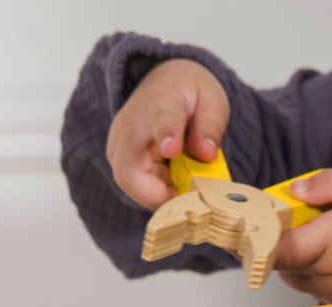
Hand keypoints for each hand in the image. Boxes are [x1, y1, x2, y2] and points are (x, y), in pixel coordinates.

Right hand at [106, 59, 229, 209]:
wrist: (161, 84)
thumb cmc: (187, 94)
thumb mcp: (211, 100)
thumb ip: (211, 125)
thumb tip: (207, 154)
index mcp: (161, 104)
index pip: (161, 119)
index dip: (166, 135)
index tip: (171, 148)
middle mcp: (131, 128)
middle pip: (130, 173)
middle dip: (162, 196)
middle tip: (192, 197)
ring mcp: (120, 148)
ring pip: (134, 189)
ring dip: (164, 196)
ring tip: (187, 182)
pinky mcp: (121, 164)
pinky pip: (140, 191)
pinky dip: (161, 194)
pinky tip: (176, 181)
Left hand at [273, 170, 331, 302]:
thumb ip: (328, 184)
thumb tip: (296, 190)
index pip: (280, 250)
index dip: (263, 240)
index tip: (260, 225)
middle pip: (283, 264)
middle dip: (282, 242)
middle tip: (299, 223)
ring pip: (296, 278)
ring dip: (298, 258)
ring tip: (323, 239)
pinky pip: (314, 288)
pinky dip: (315, 272)